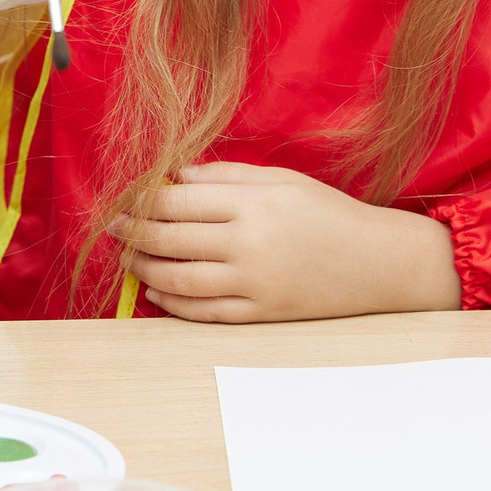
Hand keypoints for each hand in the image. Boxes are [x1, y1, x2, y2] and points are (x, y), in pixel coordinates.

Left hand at [110, 162, 460, 321]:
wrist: (379, 263)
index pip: (176, 201)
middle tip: (111, 227)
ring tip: (128, 259)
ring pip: (179, 280)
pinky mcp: (260, 314)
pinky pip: (203, 312)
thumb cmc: (329, 213)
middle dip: (132, 233)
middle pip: (170, 239)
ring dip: (144, 270)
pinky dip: (172, 304)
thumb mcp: (281, 179)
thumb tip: (175, 176)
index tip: (122, 198)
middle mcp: (247, 245)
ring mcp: (253, 284)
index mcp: (251, 204)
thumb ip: (225, 176)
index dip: (141, 200)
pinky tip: (156, 292)